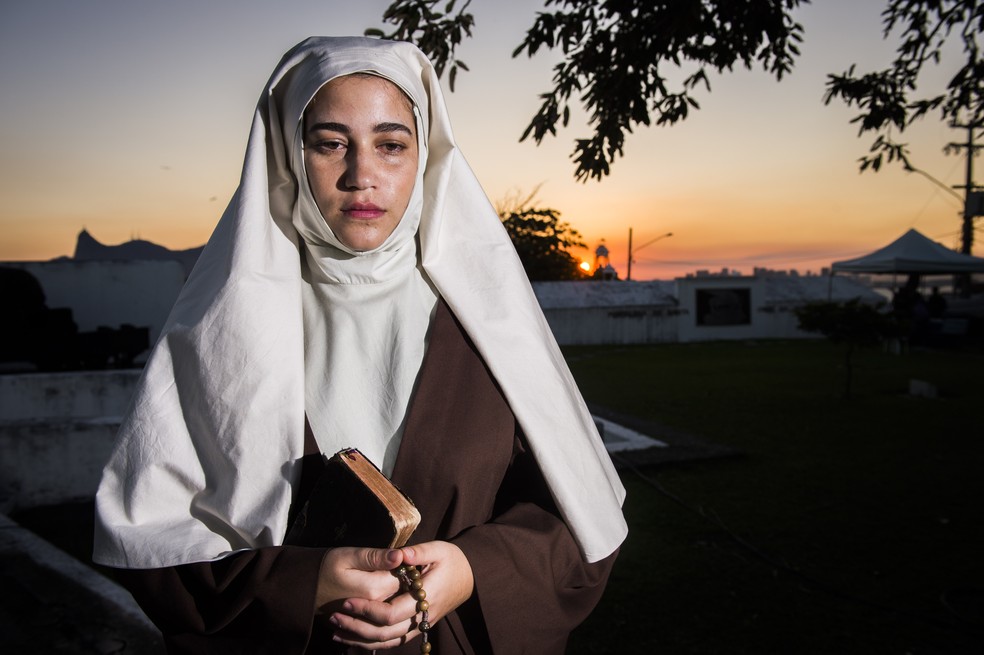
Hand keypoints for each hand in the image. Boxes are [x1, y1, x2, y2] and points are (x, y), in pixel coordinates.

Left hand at [329, 540, 474, 650]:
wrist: (470, 577)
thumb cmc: (453, 560)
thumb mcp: (438, 549)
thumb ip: (418, 552)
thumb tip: (399, 554)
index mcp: (426, 597)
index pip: (392, 613)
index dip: (368, 610)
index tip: (348, 601)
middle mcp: (422, 616)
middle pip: (386, 633)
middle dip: (357, 627)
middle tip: (334, 616)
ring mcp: (419, 625)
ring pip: (387, 642)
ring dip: (360, 640)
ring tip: (336, 632)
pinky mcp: (416, 627)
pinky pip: (392, 642)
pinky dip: (372, 644)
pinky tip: (353, 640)